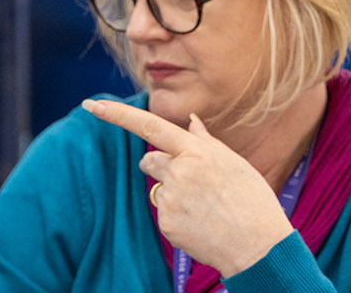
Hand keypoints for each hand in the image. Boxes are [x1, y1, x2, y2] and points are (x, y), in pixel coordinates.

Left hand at [83, 99, 293, 276]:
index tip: (91, 105)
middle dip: (162, 168)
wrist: (258, 246)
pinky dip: (177, 216)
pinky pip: (162, 212)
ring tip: (204, 207)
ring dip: (173, 193)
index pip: (150, 126)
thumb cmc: (252, 201)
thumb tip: (191, 121)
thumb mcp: (235, 164)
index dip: (118, 115)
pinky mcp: (165, 221)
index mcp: (198, 152)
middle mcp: (179, 171)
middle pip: (150, 161)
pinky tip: (200, 223)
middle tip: (193, 184)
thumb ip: (207, 143)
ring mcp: (170, 197)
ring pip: (157, 188)